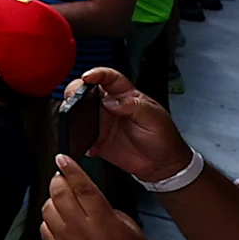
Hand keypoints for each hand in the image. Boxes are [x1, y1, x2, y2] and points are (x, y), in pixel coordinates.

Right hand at [73, 68, 197, 182]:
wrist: (163, 165)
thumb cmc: (164, 138)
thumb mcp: (154, 117)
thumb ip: (134, 106)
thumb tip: (111, 101)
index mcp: (126, 95)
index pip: (109, 78)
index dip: (97, 74)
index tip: (87, 77)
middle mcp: (112, 106)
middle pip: (88, 91)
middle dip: (76, 90)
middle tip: (74, 96)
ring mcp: (104, 123)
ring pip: (80, 111)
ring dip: (74, 112)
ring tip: (76, 118)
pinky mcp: (99, 140)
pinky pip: (83, 136)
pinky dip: (81, 138)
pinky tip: (89, 143)